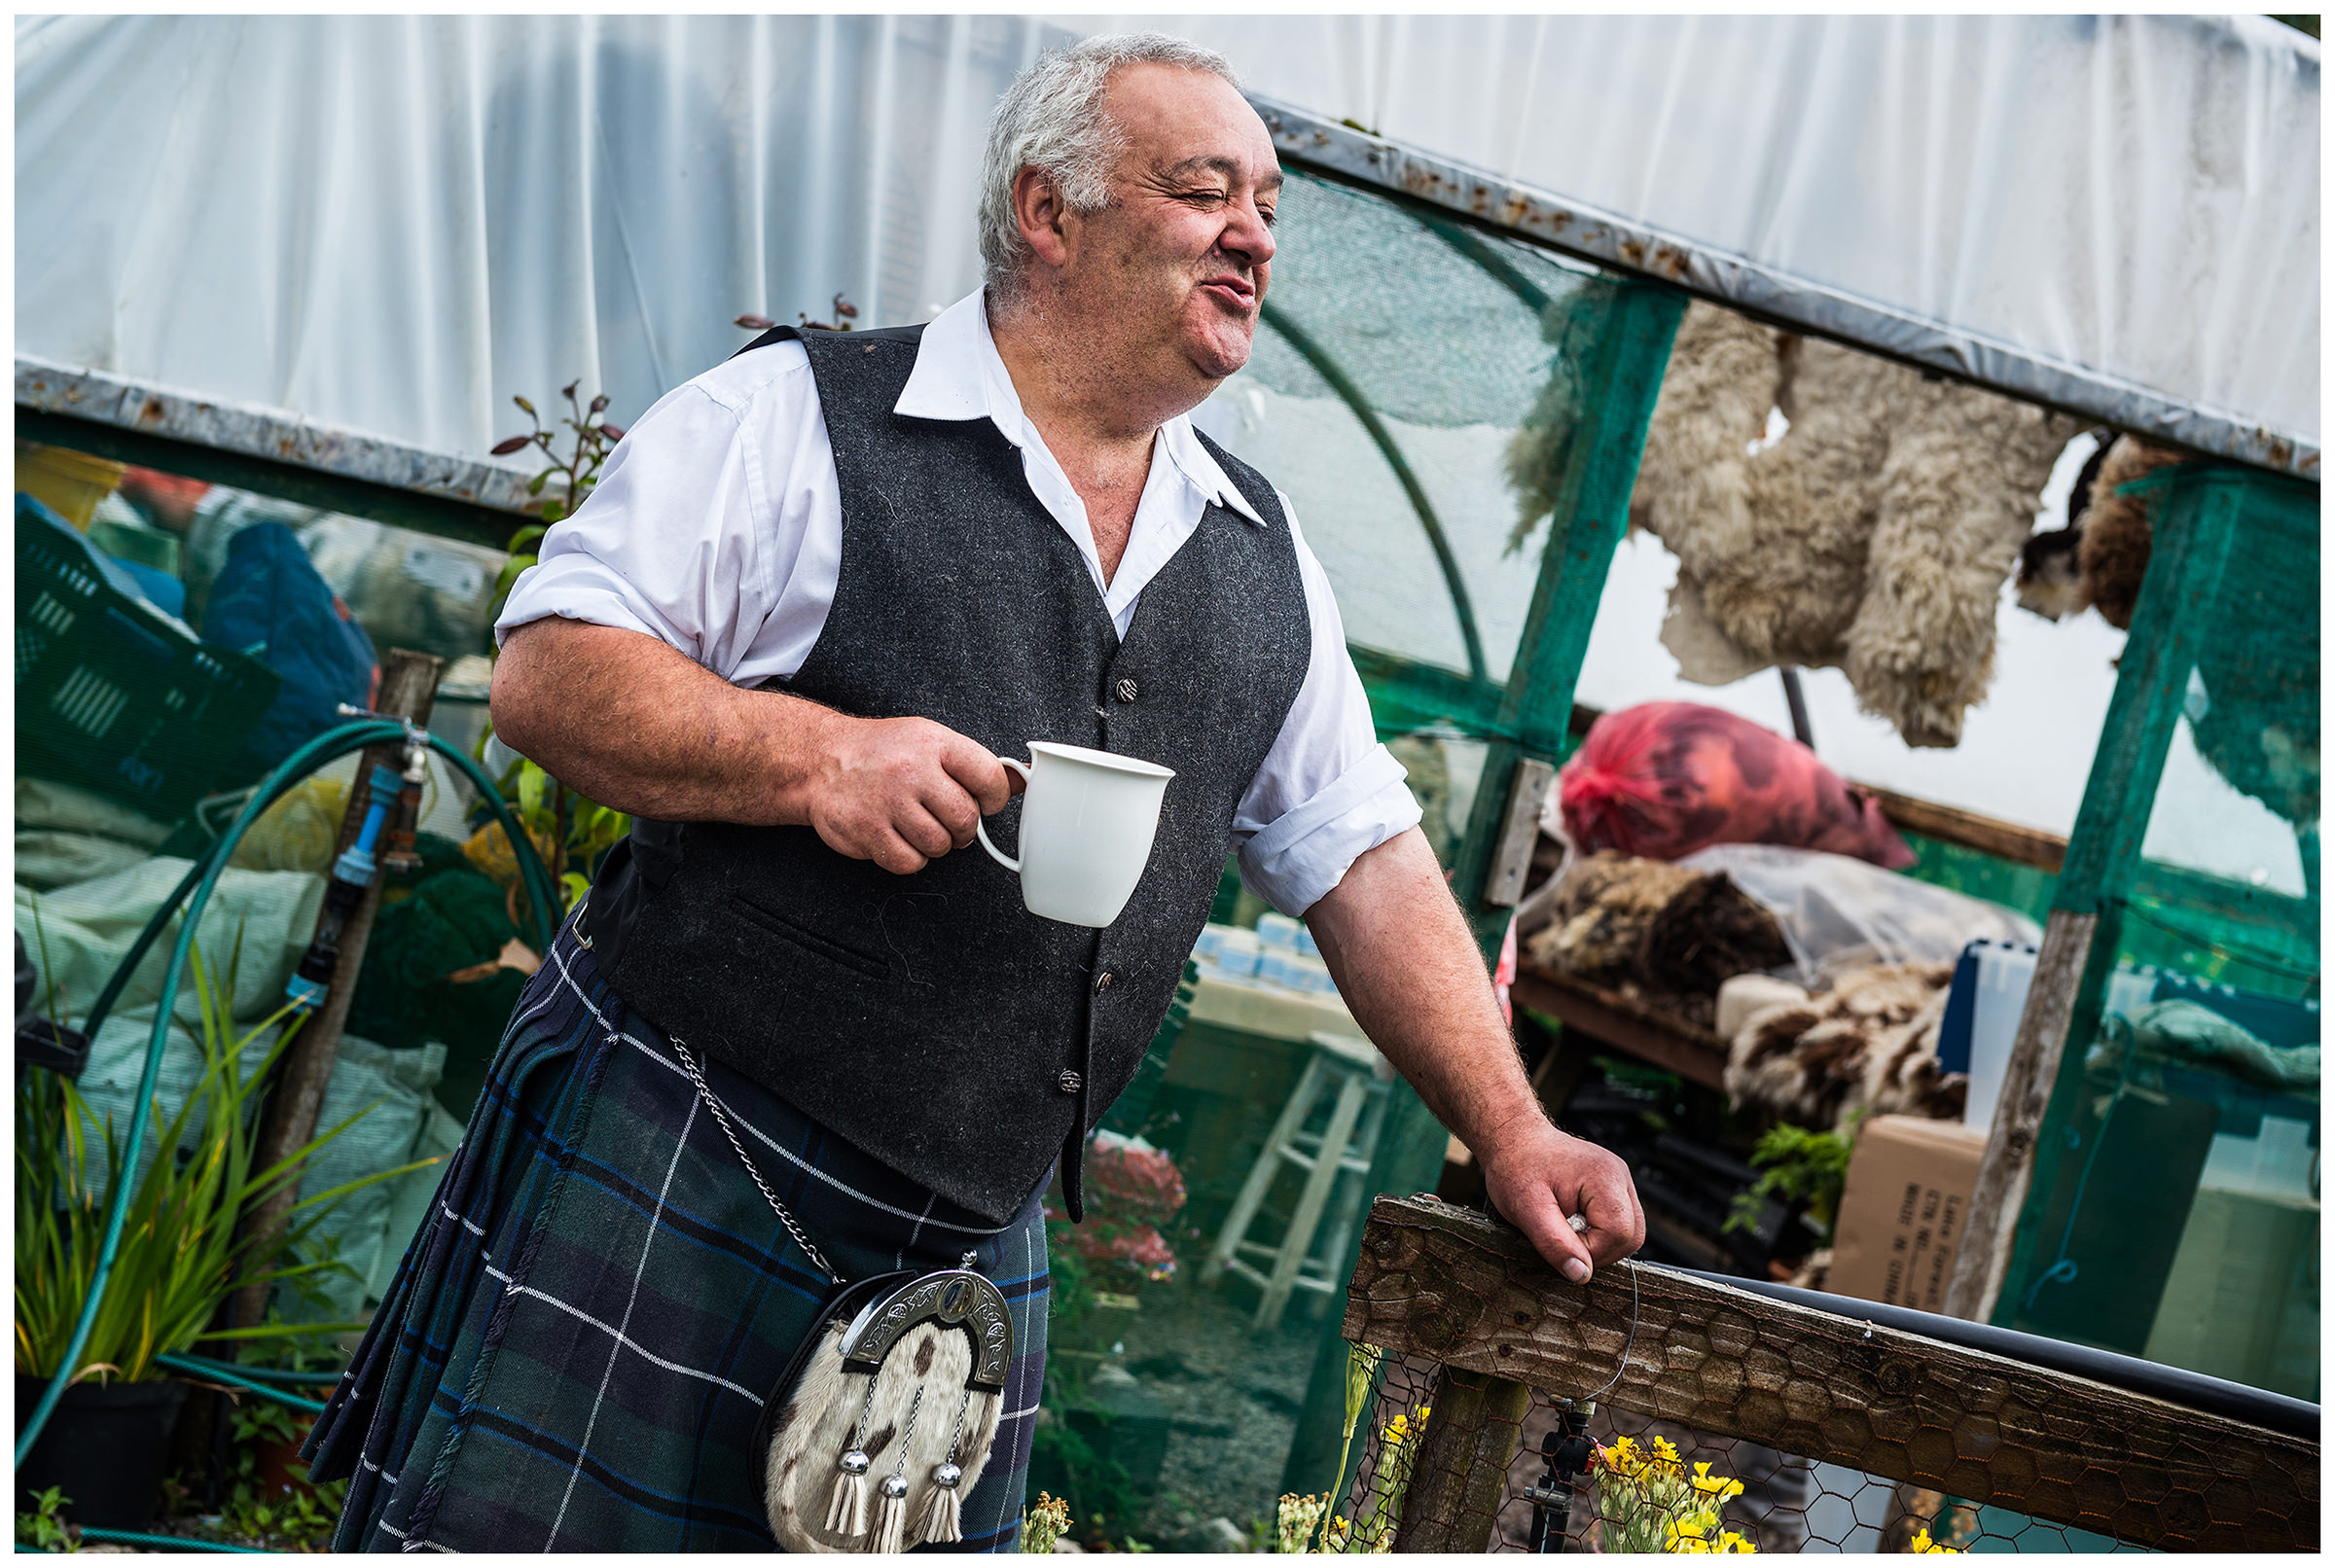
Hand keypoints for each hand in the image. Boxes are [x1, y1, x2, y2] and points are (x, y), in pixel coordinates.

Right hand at [798, 713, 1014, 873]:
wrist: (822, 761)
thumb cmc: (882, 753)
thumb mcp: (930, 741)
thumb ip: (973, 764)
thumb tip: (1021, 780)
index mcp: (934, 743)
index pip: (989, 777)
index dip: (994, 798)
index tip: (985, 803)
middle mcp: (911, 770)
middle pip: (965, 818)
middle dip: (963, 829)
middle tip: (948, 822)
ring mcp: (888, 802)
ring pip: (939, 845)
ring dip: (935, 844)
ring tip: (918, 825)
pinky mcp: (867, 830)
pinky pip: (909, 862)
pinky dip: (909, 858)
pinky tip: (899, 837)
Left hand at [1475, 1116, 1645, 1283]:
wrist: (1514, 1142)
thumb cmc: (1517, 1168)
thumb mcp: (1526, 1210)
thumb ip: (1554, 1243)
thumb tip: (1581, 1274)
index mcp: (1604, 1176)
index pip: (1619, 1233)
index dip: (1590, 1250)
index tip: (1560, 1241)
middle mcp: (1620, 1176)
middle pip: (1632, 1236)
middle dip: (1598, 1249)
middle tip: (1564, 1238)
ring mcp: (1621, 1181)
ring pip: (1630, 1232)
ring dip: (1600, 1242)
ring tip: (1568, 1229)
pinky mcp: (1615, 1188)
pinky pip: (1621, 1223)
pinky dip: (1599, 1232)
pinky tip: (1574, 1223)